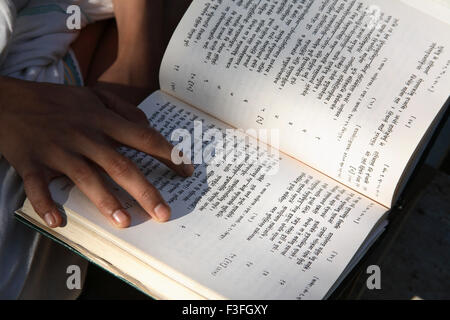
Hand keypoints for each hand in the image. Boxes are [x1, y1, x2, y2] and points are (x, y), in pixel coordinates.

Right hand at [0, 76, 193, 227]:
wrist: (5, 99)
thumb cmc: (55, 100)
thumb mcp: (93, 95)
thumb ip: (123, 109)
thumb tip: (148, 126)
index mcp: (102, 120)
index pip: (144, 138)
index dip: (168, 155)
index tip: (187, 172)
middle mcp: (85, 136)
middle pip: (121, 165)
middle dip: (145, 191)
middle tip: (164, 214)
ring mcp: (58, 150)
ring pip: (86, 178)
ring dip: (106, 202)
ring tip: (125, 223)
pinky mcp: (31, 162)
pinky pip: (38, 187)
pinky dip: (46, 205)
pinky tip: (59, 223)